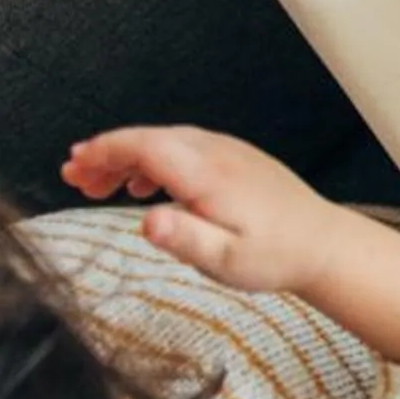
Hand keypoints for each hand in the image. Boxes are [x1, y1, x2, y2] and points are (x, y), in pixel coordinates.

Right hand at [64, 126, 345, 294]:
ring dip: (128, 157)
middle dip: (107, 153)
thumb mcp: (226, 260)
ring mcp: (231, 153)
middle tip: (73, 177)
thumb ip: (184, 239)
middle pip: (152, 138)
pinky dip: (155, 160)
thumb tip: (146, 221)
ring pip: (167, 141)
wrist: (325, 245)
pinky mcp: (237, 161)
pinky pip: (186, 148)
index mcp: (212, 174)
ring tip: (97, 186)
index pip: (148, 146)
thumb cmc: (277, 257)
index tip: (75, 164)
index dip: (106, 150)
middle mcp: (221, 154)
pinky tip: (143, 186)